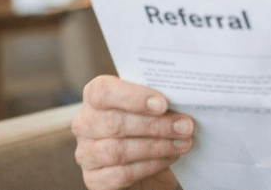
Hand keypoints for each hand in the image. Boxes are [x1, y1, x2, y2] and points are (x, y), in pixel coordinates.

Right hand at [71, 75, 193, 189]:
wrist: (147, 162)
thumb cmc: (148, 127)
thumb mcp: (151, 108)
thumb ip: (157, 101)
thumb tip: (182, 98)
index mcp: (94, 96)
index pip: (103, 91)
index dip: (134, 96)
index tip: (163, 103)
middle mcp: (84, 124)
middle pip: (115, 123)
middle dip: (156, 125)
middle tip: (185, 126)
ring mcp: (86, 153)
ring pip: (119, 150)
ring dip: (157, 146)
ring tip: (183, 143)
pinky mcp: (94, 179)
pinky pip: (122, 174)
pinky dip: (151, 165)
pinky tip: (170, 158)